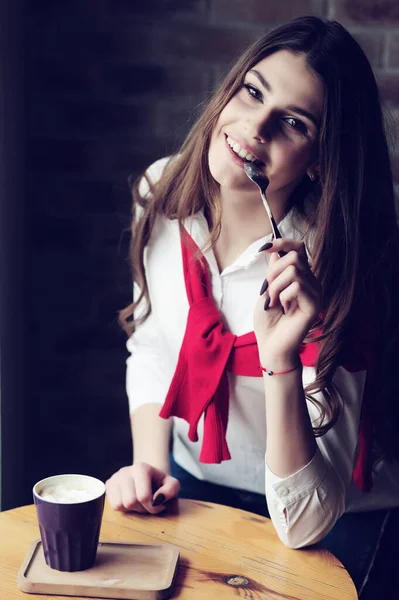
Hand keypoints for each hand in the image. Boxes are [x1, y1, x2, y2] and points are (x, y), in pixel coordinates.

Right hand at [105, 462, 180, 513]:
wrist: (148, 476)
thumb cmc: (160, 483)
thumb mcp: (172, 485)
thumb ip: (170, 490)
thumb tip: (157, 499)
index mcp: (140, 467)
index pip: (143, 497)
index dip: (152, 507)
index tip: (158, 504)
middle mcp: (124, 470)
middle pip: (130, 502)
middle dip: (141, 508)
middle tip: (148, 504)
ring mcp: (115, 478)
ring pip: (120, 505)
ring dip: (132, 509)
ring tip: (139, 502)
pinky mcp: (108, 485)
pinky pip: (113, 506)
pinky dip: (123, 508)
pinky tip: (130, 500)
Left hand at [254, 238, 320, 368]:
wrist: (270, 345)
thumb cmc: (268, 322)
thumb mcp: (266, 290)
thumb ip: (274, 271)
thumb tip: (276, 250)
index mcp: (301, 277)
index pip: (299, 249)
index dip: (283, 243)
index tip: (264, 249)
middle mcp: (311, 282)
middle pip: (295, 256)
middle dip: (273, 271)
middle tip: (267, 291)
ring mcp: (315, 293)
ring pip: (294, 270)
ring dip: (275, 286)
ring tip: (273, 303)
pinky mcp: (315, 304)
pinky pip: (297, 286)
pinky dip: (282, 296)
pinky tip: (283, 309)